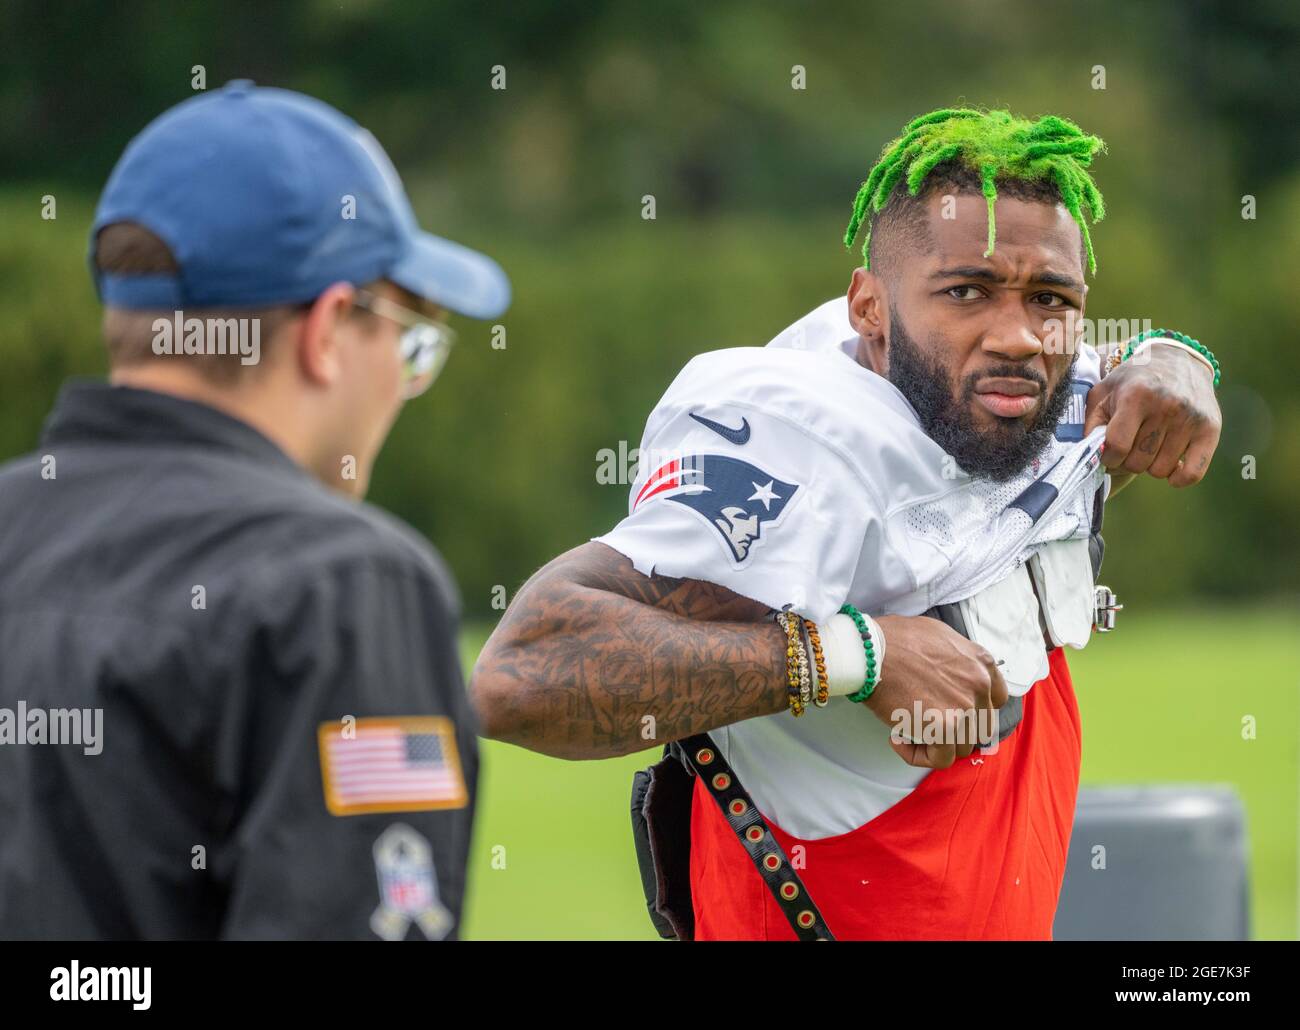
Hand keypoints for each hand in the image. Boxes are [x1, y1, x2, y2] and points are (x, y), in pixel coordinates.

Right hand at [861, 615, 1008, 769]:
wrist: (870, 651)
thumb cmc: (893, 639)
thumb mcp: (938, 636)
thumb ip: (956, 659)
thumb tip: (949, 675)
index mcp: (980, 662)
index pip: (995, 699)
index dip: (974, 709)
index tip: (955, 711)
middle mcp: (978, 685)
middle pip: (980, 725)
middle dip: (955, 728)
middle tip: (928, 722)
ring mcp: (965, 708)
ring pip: (963, 745)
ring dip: (937, 742)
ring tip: (908, 729)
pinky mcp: (945, 728)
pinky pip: (941, 759)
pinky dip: (919, 755)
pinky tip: (898, 739)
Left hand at [1084, 342, 1220, 487]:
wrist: (1177, 360)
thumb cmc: (1133, 381)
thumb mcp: (1104, 393)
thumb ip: (1091, 423)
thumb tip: (1093, 455)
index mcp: (1136, 395)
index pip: (1116, 446)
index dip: (1108, 458)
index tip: (1109, 453)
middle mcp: (1166, 406)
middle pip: (1137, 462)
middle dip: (1127, 461)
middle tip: (1130, 447)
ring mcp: (1191, 418)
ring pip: (1160, 471)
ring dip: (1150, 465)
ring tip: (1149, 445)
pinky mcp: (1210, 429)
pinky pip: (1192, 473)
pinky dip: (1179, 478)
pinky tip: (1171, 467)